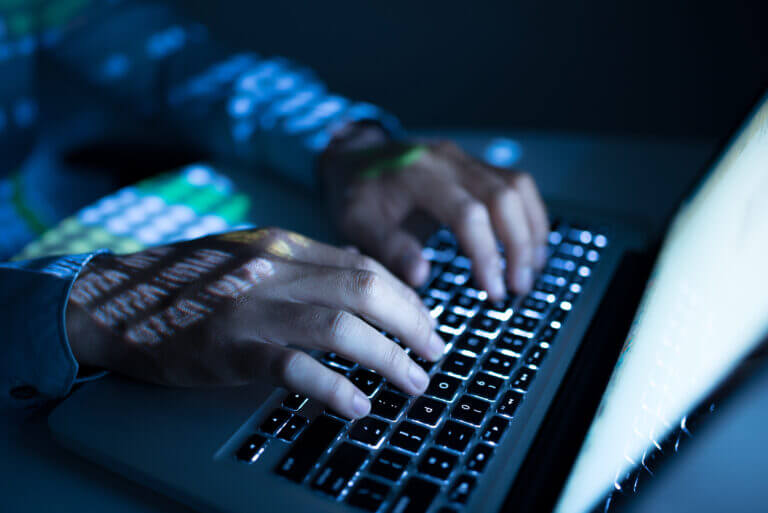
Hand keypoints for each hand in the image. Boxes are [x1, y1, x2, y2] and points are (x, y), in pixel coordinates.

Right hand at [65, 228, 443, 418]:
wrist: (117, 299)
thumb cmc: (189, 282)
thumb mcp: (251, 255)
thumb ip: (305, 264)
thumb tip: (363, 275)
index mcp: (284, 246)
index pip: (365, 265)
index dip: (407, 298)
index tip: (426, 324)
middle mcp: (275, 270)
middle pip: (366, 289)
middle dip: (413, 323)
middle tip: (435, 353)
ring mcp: (252, 308)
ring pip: (341, 326)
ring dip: (389, 357)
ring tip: (413, 382)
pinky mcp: (230, 348)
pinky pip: (294, 368)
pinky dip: (333, 388)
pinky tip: (357, 406)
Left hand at [321, 136, 549, 299]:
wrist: (353, 155)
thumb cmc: (355, 193)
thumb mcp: (357, 223)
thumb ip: (388, 248)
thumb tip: (421, 276)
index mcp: (419, 175)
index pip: (468, 214)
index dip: (486, 254)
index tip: (493, 291)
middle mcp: (448, 161)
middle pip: (504, 197)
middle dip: (517, 247)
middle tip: (517, 287)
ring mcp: (465, 159)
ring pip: (518, 186)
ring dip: (530, 230)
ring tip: (529, 270)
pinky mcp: (475, 164)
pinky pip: (516, 182)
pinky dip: (529, 214)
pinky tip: (529, 245)